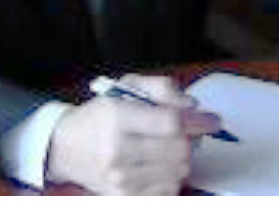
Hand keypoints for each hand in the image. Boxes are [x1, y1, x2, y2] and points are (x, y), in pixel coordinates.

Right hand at [45, 73, 223, 194]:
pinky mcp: (124, 197)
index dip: (198, 121)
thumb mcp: (126, 87)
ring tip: (168, 150)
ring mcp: (120, 179)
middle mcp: (118, 151)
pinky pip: (168, 191)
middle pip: (179, 151)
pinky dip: (171, 178)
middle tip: (186, 134)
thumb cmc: (100, 115)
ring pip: (178, 172)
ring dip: (182, 160)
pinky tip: (159, 167)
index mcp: (118, 118)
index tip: (212, 120)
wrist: (65, 148)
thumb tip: (192, 107)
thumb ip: (163, 88)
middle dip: (190, 140)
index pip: (170, 123)